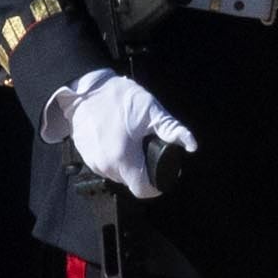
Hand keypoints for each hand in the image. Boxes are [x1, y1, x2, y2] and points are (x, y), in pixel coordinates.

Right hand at [62, 69, 198, 194]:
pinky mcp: (85, 155)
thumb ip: (172, 130)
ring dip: (127, 164)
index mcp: (123, 159)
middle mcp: (106, 166)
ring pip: (117, 174)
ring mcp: (93, 162)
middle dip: (142, 170)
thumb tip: (192, 145)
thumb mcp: (151, 111)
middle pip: (131, 181)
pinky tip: (118, 140)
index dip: (156, 185)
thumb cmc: (118, 98)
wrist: (86, 87)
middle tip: (147, 149)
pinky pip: (105, 165)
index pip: (143, 190)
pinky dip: (114, 157)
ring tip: (132, 141)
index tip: (161, 171)